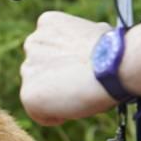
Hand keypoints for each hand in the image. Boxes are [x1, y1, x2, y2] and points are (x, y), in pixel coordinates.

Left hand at [19, 11, 116, 125]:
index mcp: (47, 24)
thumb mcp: (96, 33)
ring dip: (55, 97)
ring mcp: (27, 69)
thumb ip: (80, 41)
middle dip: (57, 79)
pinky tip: (74, 106)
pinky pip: (39, 113)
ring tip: (80, 94)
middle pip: (40, 70)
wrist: (114, 67)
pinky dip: (54, 116)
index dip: (67, 63)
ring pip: (38, 91)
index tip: (83, 69)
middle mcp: (32, 43)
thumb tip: (88, 49)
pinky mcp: (28, 94)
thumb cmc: (113, 52)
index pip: (49, 49)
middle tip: (81, 85)